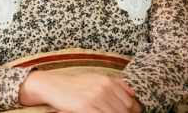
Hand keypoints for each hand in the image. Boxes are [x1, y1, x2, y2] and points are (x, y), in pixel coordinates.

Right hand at [19, 71, 141, 112]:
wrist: (55, 86)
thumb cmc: (76, 84)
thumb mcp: (97, 78)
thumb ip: (116, 84)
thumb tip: (133, 93)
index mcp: (108, 81)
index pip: (129, 102)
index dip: (127, 111)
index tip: (118, 111)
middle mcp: (103, 88)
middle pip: (123, 111)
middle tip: (107, 112)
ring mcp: (95, 98)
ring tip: (99, 111)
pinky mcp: (85, 107)